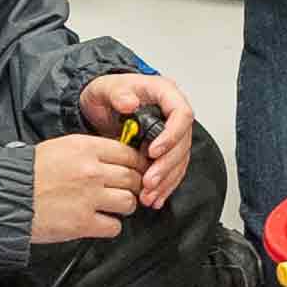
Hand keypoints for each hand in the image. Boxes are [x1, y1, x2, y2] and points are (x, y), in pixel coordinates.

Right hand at [30, 134, 145, 243]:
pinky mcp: (83, 223)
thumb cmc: (30, 172)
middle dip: (133, 185)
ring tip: (114, 206)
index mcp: (87, 148)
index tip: (137, 170)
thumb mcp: (63, 147)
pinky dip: (111, 226)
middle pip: (133, 178)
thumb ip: (91, 151)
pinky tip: (101, 222)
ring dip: (125, 206)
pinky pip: (114, 226)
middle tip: (128, 190)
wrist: (7, 196)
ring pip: (128, 202)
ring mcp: (89, 198)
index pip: (129, 154)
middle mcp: (92, 171)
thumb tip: (117, 157)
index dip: (137, 164)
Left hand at [79, 73, 194, 207]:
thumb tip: (129, 103)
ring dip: (166, 180)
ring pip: (180, 159)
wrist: (102, 105)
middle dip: (167, 165)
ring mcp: (171, 132)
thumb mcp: (106, 88)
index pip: (181, 114)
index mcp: (165, 93)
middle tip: (149, 181)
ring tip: (148, 195)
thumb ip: (118, 94)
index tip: (153, 152)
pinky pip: (173, 168)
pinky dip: (165, 185)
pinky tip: (155, 197)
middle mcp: (173, 113)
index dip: (171, 135)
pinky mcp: (166, 148)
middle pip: (183, 142)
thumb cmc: (107, 93)